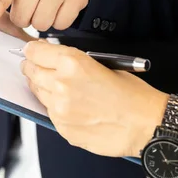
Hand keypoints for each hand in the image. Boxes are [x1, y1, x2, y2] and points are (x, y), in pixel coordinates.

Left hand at [20, 41, 168, 157]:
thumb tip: (54, 59)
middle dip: (33, 67)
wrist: (145, 125)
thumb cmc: (132, 94)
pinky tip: (72, 106)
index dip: (33, 50)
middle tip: (37, 67)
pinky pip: (49, 112)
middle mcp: (61, 84)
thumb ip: (74, 61)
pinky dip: (55, 107)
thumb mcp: (103, 63)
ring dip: (44, 87)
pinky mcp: (62, 127)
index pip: (36, 51)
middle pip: (31, 71)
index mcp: (72, 63)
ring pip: (38, 92)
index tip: (32, 51)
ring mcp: (59, 108)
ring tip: (60, 87)